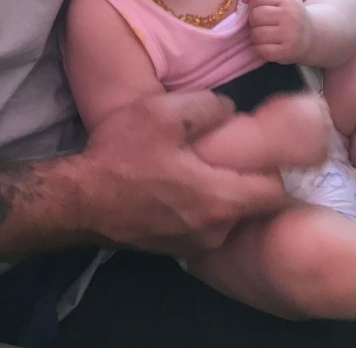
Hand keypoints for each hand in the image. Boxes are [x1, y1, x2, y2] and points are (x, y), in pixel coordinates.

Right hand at [77, 89, 326, 258]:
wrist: (78, 201)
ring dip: (220, 194)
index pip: (274, 192)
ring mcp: (192, 245)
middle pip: (250, 205)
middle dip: (247, 180)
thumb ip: (206, 107)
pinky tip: (178, 185)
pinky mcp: (172, 249)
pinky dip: (199, 207)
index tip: (269, 149)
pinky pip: (201, 226)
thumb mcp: (163, 114)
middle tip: (233, 153)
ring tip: (201, 166)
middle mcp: (214, 231)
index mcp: (219, 199)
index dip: (276, 167)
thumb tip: (229, 110)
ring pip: (225, 216)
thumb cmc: (121, 156)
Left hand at [243, 0, 311, 63]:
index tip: (260, 8)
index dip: (253, 4)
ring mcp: (290, 35)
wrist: (310, 36)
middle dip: (254, 21)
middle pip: (255, 15)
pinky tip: (269, 45)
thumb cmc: (288, 15)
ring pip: (256, 34)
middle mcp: (291, 16)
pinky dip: (260, 49)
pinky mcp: (287, 51)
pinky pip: (261, 50)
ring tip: (266, 35)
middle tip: (264, 24)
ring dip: (256, 36)